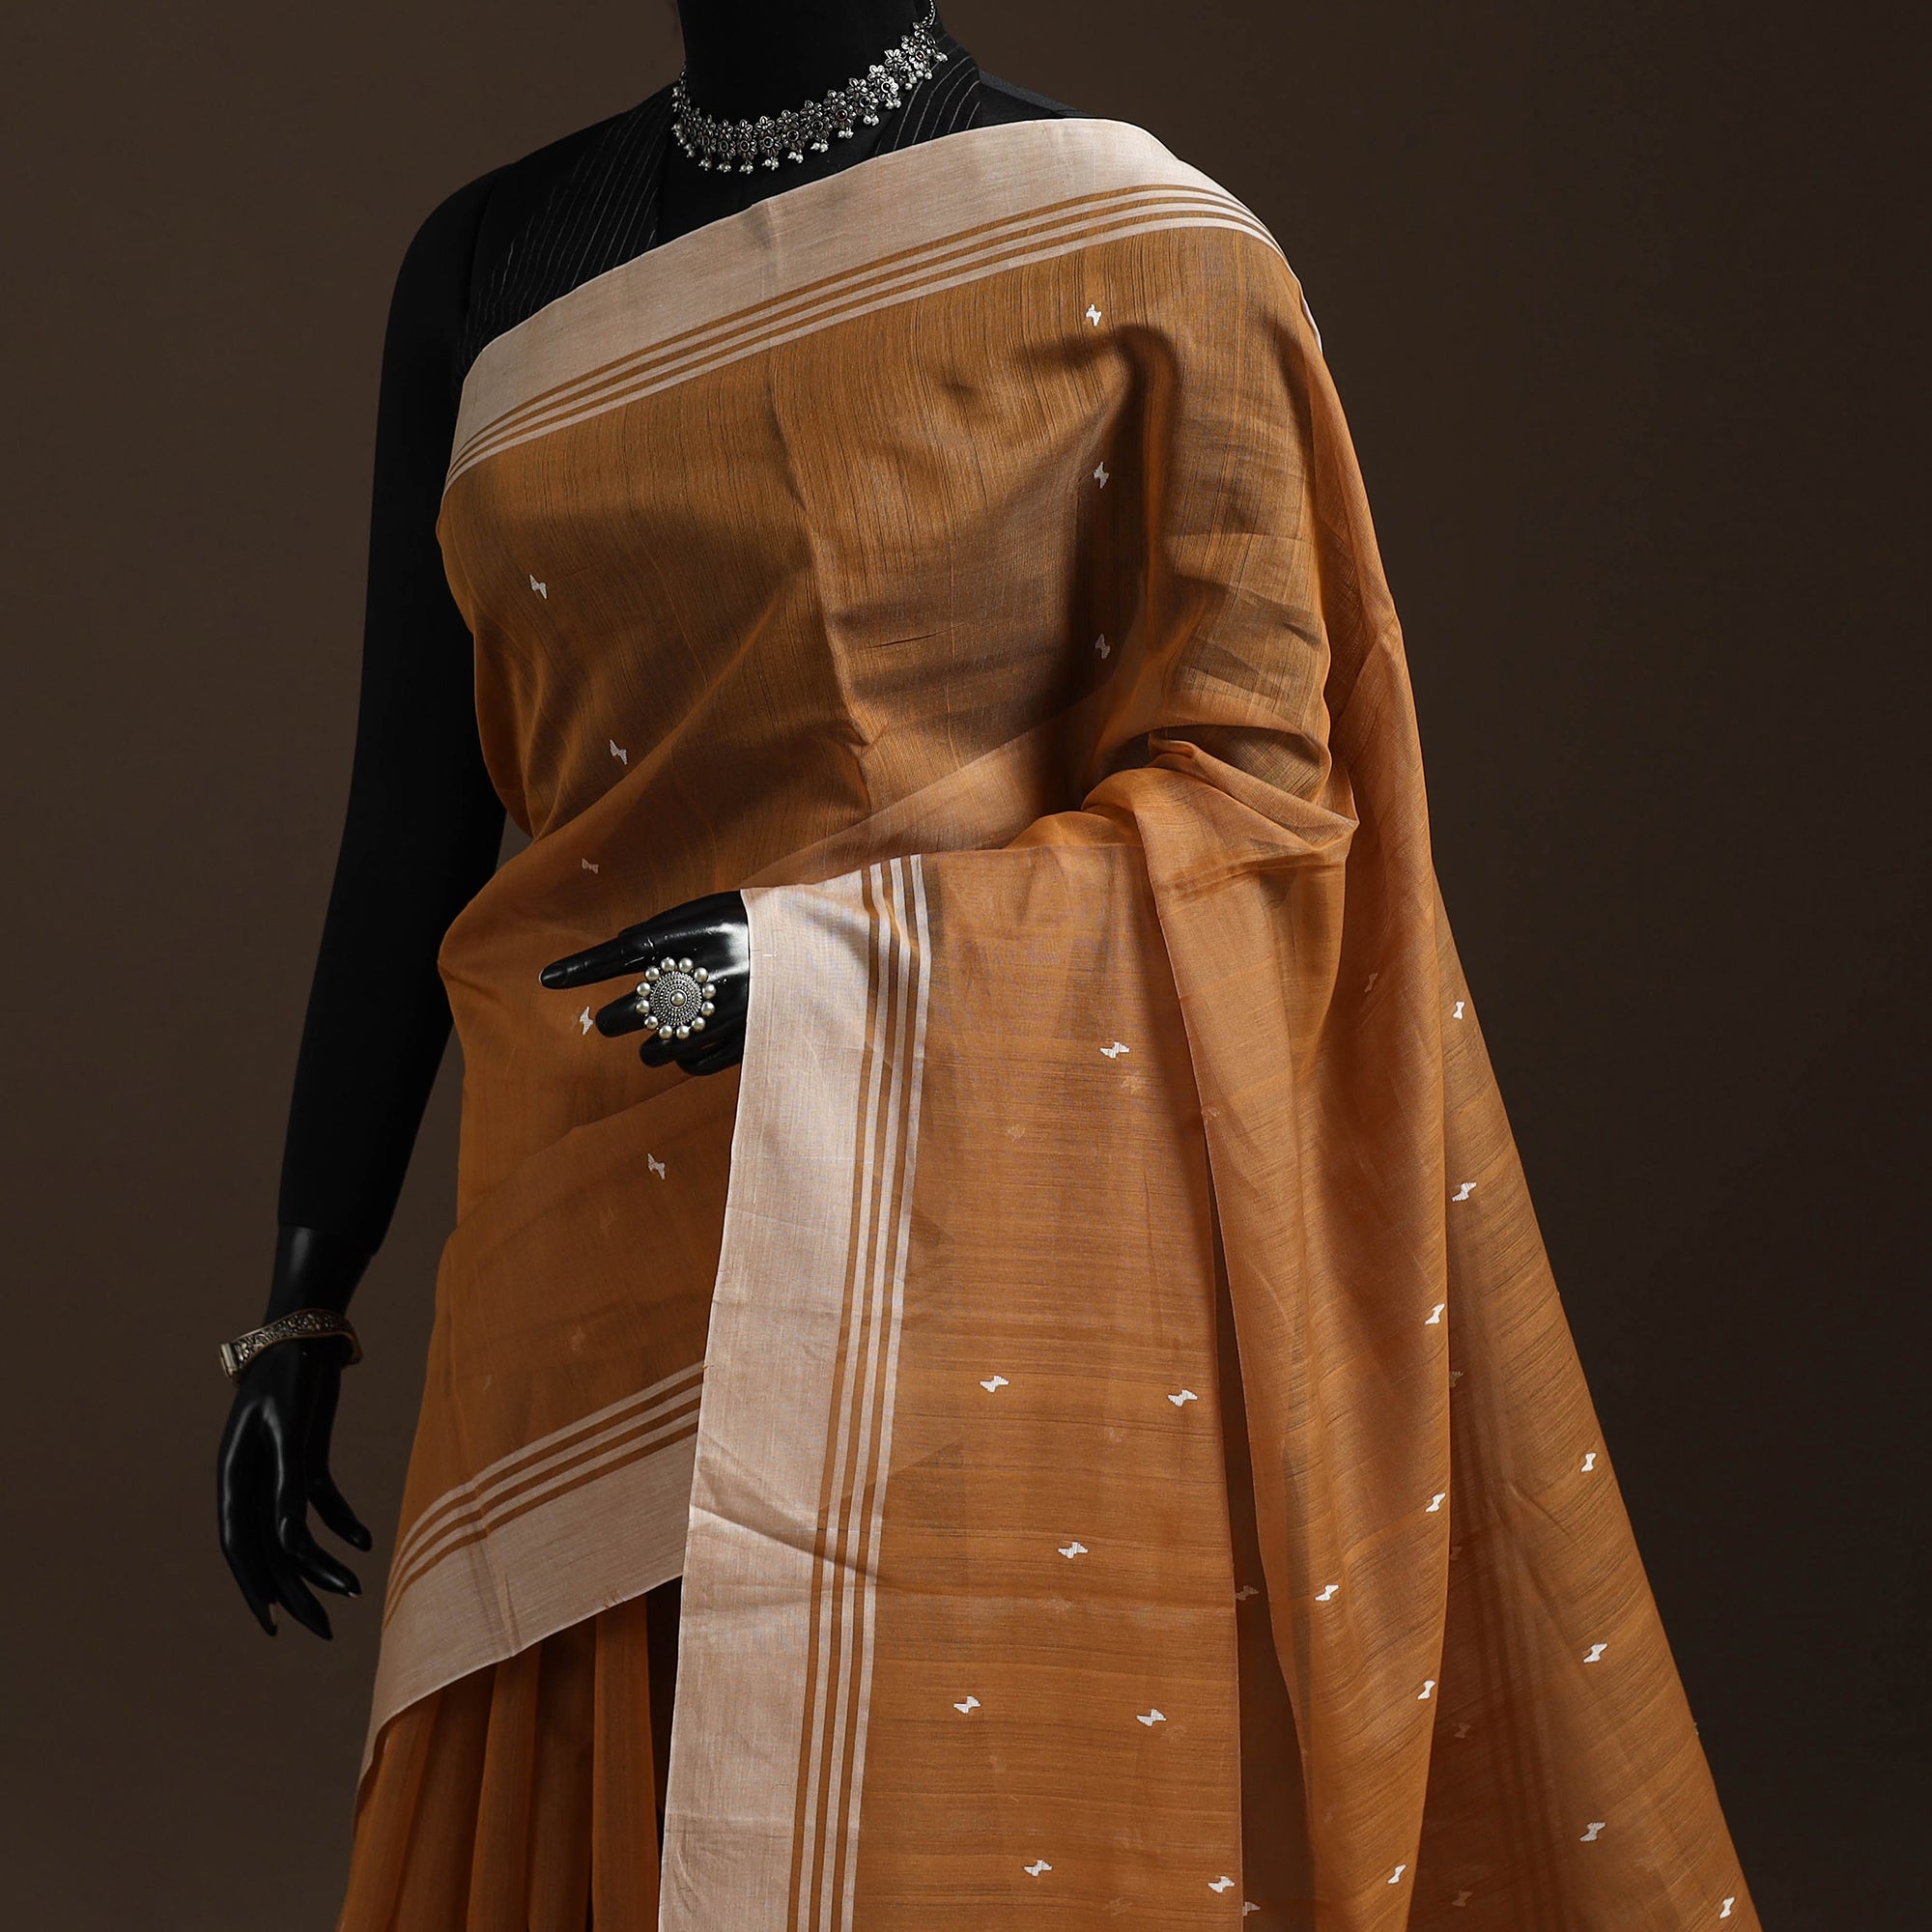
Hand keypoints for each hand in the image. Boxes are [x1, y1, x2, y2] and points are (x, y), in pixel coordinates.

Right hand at [216, 1336, 367, 1638]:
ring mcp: (278, 1471)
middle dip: (295, 1591)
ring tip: (354, 1591)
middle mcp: (251, 1480)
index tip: (273, 1625)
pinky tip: (365, 1542)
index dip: (254, 1587)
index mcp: (234, 1476)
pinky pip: (320, 1503)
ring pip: (296, 1532)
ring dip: (323, 1562)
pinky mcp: (305, 1458)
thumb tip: (291, 1545)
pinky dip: (341, 1523)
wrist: (307, 1330)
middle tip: (323, 1631)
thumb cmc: (291, 1374)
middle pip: (270, 1548)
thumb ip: (288, 1486)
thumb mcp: (291, 1431)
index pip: (239, 1545)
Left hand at [540, 889, 750, 1075]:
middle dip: (615, 1019)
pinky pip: (693, 1064)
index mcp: (694, 935)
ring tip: (655, 1039)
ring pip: (657, 1047)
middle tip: (616, 1018)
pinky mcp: (744, 1041)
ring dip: (647, 1046)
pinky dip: (682, 1060)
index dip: (582, 967)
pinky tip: (687, 1050)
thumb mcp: (716, 911)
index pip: (621, 953)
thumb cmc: (762, 926)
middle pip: (632, 1010)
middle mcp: (703, 974)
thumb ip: (669, 930)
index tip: (546, 979)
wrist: (824, 947)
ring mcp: (723, 1012)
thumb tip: (623, 944)